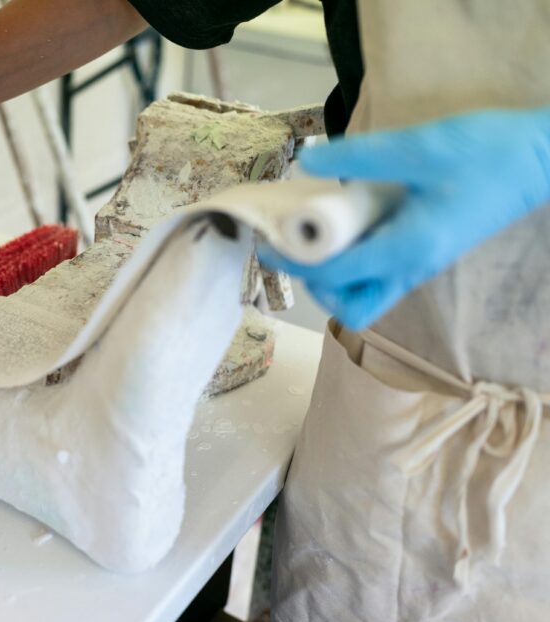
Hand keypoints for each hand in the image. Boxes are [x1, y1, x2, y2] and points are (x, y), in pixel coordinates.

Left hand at [259, 108, 549, 329]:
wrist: (543, 158)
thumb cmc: (487, 153)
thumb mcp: (418, 146)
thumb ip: (361, 156)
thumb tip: (307, 162)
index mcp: (408, 250)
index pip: (336, 275)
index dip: (295, 264)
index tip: (268, 243)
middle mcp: (413, 269)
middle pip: (352, 307)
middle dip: (318, 286)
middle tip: (299, 247)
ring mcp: (422, 264)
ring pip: (368, 295)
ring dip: (336, 277)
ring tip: (318, 236)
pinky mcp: (426, 252)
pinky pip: (380, 274)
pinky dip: (354, 262)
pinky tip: (346, 224)